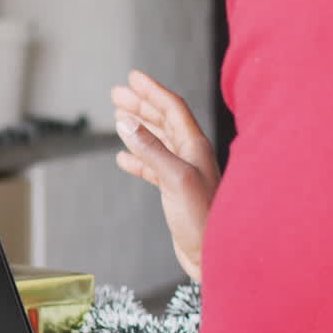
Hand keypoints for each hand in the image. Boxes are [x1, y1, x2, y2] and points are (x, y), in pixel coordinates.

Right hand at [111, 70, 219, 282]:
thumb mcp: (174, 179)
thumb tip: (125, 122)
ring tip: (118, 117)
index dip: (152, 91)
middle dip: (140, 105)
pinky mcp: (175, 191)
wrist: (215, 255)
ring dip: (138, 127)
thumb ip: (150, 149)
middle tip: (116, 93)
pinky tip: (123, 159)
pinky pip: (153, 166)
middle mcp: (191, 155)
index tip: (132, 77)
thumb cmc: (203, 219)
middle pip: (163, 120)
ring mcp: (183, 173)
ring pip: (157, 141)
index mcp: (195, 146)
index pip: (172, 108)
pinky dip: (137, 158)